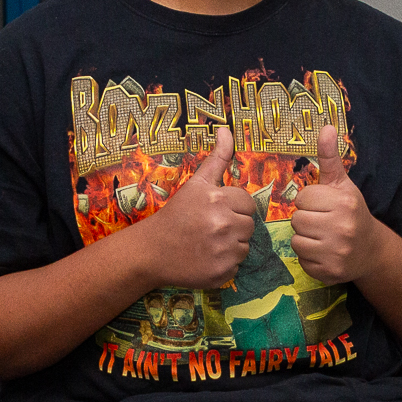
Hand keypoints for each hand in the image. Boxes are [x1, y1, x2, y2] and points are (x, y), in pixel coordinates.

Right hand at [138, 125, 254, 287]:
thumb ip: (217, 157)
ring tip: (207, 243)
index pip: (248, 204)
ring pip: (245, 246)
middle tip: (209, 228)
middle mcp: (222, 224)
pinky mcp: (222, 272)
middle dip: (233, 226)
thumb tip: (225, 129)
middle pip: (249, 225)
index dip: (233, 208)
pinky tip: (206, 258)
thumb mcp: (196, 183)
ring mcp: (223, 250)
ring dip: (231, 246)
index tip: (215, 212)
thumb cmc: (176, 214)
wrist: (151, 251)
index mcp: (218, 199)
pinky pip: (237, 266)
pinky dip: (224, 264)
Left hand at [290, 124, 381, 283]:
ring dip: (305, 239)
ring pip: (296, 241)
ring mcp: (336, 252)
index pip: (303, 198)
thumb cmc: (351, 212)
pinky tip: (324, 252)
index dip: (310, 201)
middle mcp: (341, 228)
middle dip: (305, 220)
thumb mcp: (342, 184)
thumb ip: (329, 158)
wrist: (371, 250)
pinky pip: (302, 261)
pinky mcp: (330, 271)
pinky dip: (309, 257)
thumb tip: (326, 127)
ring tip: (321, 237)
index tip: (323, 206)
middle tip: (321, 222)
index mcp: (343, 203)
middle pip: (297, 220)